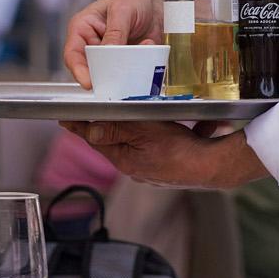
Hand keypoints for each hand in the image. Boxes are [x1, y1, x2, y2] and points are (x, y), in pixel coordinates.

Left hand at [58, 121, 266, 188]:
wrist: (214, 167)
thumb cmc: (180, 148)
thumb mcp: (145, 130)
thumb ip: (117, 128)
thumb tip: (90, 129)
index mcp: (124, 159)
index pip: (95, 139)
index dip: (80, 127)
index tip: (64, 118)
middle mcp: (134, 167)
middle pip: (113, 141)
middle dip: (107, 125)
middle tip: (95, 110)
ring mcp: (150, 168)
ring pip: (133, 143)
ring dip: (131, 127)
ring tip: (130, 113)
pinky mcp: (166, 165)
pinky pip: (154, 145)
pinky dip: (155, 133)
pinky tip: (164, 124)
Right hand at [62, 0, 161, 89]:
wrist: (157, 6)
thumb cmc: (133, 0)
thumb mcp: (122, 9)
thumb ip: (115, 31)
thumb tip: (108, 53)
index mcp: (82, 28)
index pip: (73, 54)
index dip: (78, 70)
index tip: (88, 83)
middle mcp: (92, 45)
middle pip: (90, 70)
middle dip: (104, 75)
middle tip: (117, 75)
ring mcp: (109, 57)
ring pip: (110, 75)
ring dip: (125, 68)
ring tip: (139, 50)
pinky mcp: (125, 64)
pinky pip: (129, 73)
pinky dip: (140, 65)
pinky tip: (148, 45)